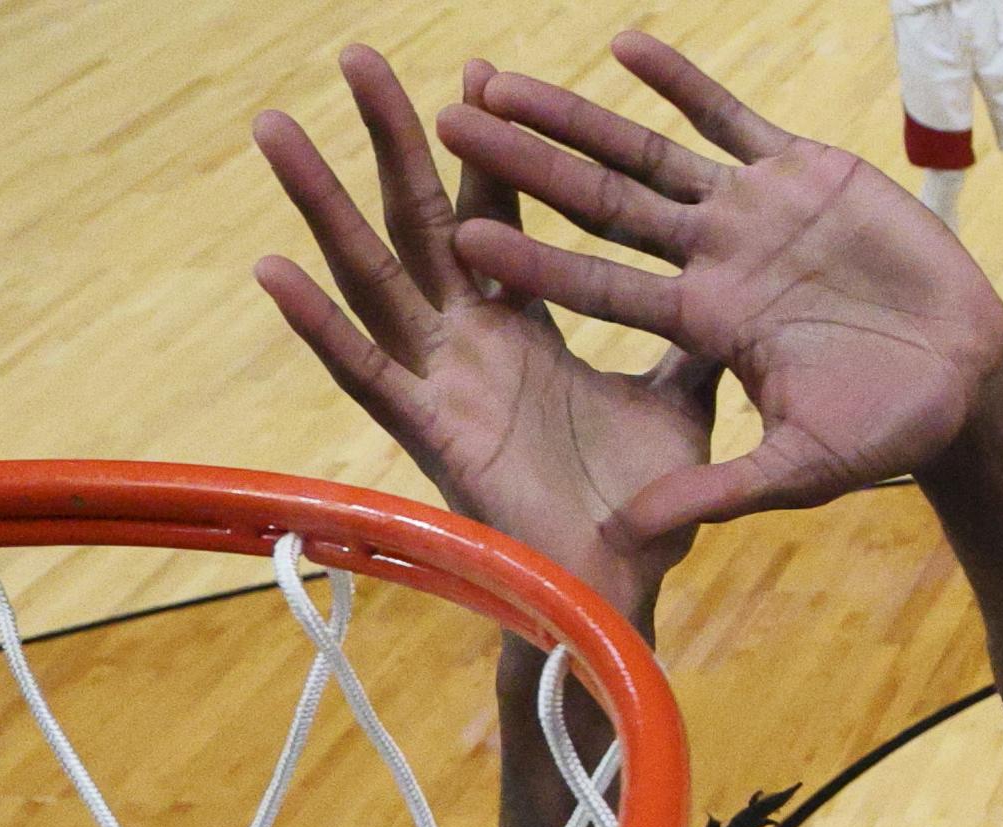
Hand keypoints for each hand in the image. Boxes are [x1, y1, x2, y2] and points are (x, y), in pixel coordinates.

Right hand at [252, 45, 720, 614]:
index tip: (478, 74)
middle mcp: (474, 344)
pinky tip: (271, 269)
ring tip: (275, 127)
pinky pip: (366, 372)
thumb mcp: (682, 405)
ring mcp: (445, 382)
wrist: (620, 596)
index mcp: (530, 330)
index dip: (492, 151)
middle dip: (391, 137)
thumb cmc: (642, 510)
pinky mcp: (431, 434)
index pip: (501, 219)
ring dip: (322, 202)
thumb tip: (730, 286)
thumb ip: (692, 344)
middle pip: (422, 219)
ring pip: (374, 274)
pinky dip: (318, 325)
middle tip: (356, 52)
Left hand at [433, 33, 1002, 538]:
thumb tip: (630, 530)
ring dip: (577, 115)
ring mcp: (749, 212)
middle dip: (527, 164)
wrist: (964, 381)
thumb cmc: (885, 430)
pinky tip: (627, 47)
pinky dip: (682, 84)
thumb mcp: (797, 469)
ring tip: (505, 79)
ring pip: (646, 152)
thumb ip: (715, 491)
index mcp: (702, 323)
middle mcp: (709, 260)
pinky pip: (727, 117)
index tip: (465, 237)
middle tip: (449, 123)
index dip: (533, 261)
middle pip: (597, 203)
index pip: (597, 286)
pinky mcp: (801, 173)